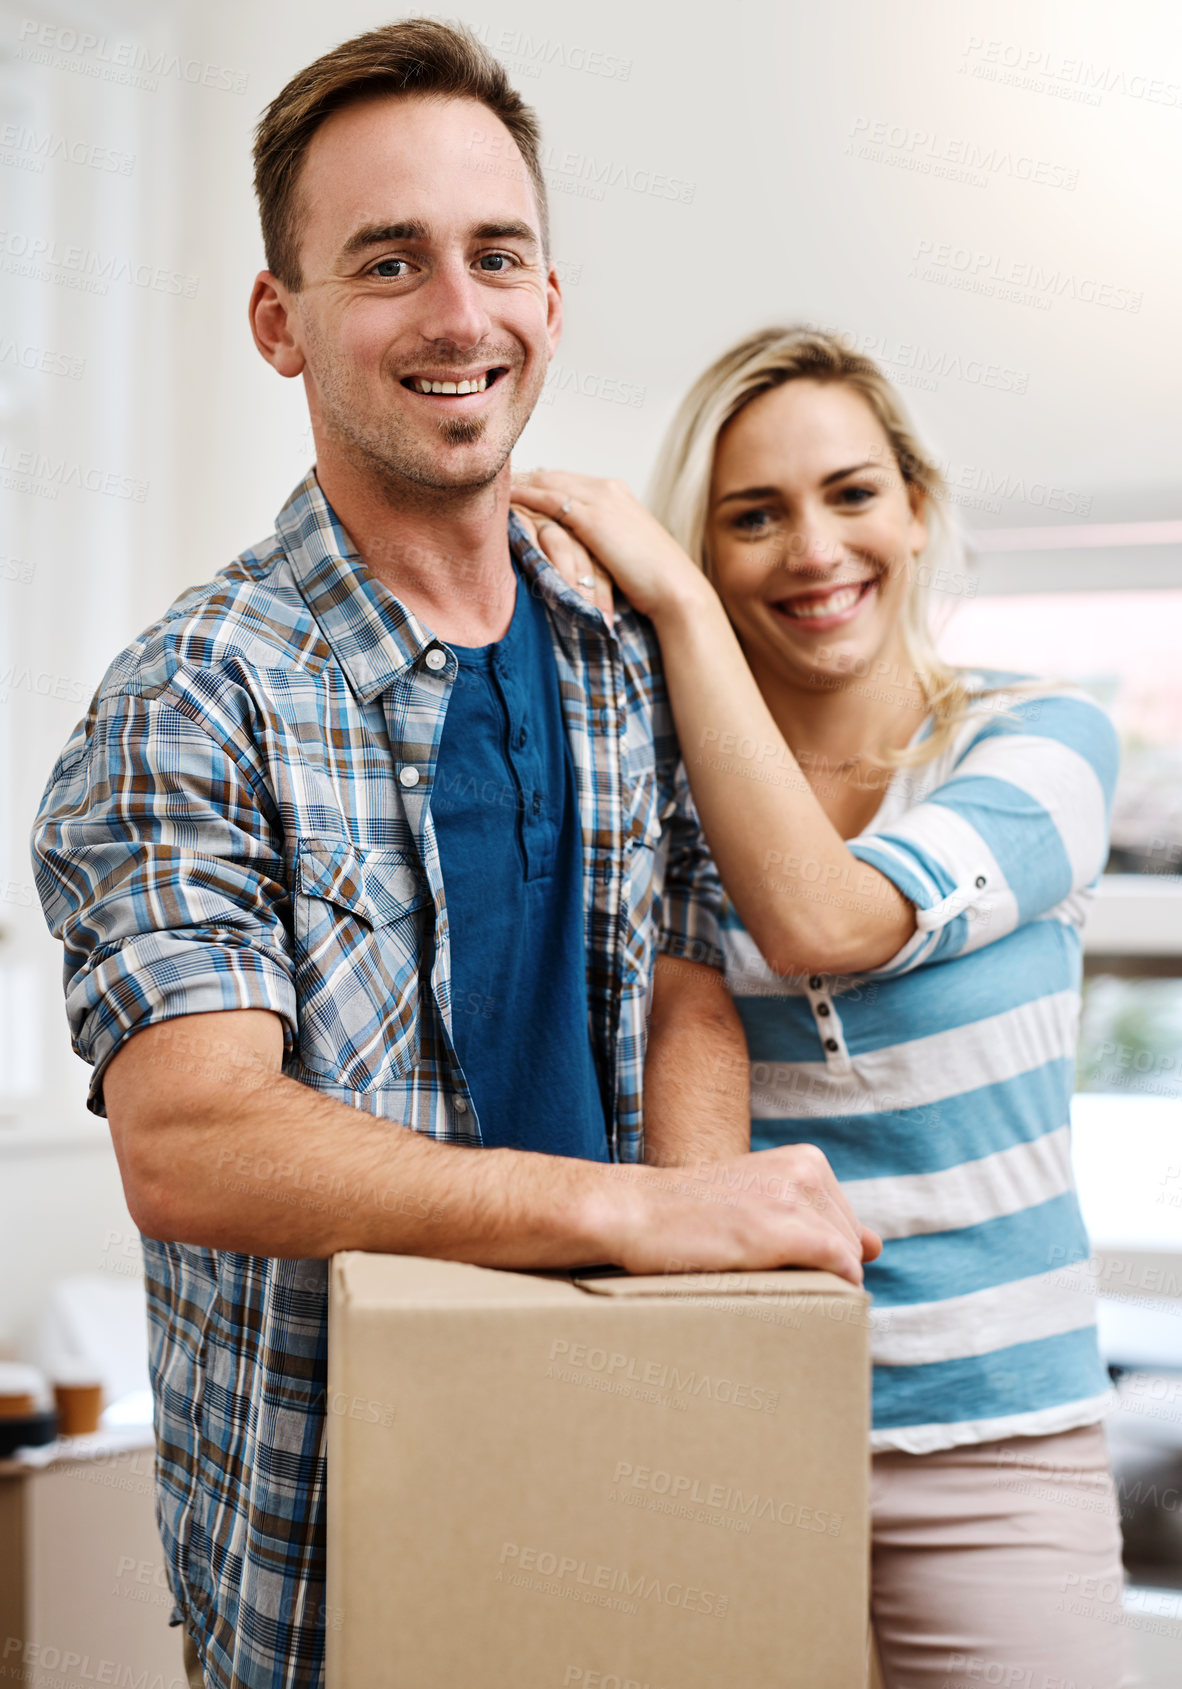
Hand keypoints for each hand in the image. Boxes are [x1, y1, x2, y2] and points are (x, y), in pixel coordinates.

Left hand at [511, 470, 711, 621]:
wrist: (674, 589)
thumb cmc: (651, 582)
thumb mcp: (621, 552)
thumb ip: (599, 542)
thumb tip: (578, 552)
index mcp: (616, 494)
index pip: (567, 481)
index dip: (540, 484)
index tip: (515, 488)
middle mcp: (607, 488)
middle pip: (553, 475)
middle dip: (523, 478)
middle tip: (492, 481)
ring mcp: (600, 498)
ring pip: (547, 482)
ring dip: (518, 483)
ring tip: (489, 486)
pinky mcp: (591, 516)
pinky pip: (548, 498)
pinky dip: (525, 495)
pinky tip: (503, 498)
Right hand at [600, 1142, 882, 1285]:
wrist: (634, 1211)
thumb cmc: (691, 1214)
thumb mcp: (761, 1201)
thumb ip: (822, 1219)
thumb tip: (876, 1247)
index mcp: (807, 1160)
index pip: (848, 1230)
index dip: (815, 1256)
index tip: (771, 1260)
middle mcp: (808, 1170)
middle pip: (851, 1248)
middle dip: (819, 1271)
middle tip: (759, 1270)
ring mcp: (796, 1197)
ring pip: (845, 1263)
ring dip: (814, 1284)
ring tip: (756, 1274)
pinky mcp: (784, 1229)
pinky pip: (839, 1271)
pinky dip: (824, 1292)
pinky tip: (783, 1291)